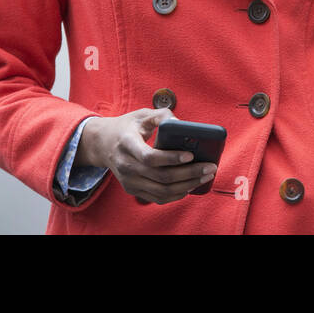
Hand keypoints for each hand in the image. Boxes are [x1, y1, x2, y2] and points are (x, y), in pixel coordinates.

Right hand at [78, 108, 216, 204]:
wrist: (103, 144)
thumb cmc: (127, 127)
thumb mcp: (141, 114)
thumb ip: (161, 115)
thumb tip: (182, 124)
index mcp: (126, 144)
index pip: (149, 157)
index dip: (171, 158)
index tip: (190, 155)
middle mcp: (126, 165)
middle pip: (161, 177)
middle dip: (189, 173)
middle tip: (210, 167)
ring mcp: (128, 181)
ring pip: (161, 191)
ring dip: (187, 186)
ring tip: (205, 177)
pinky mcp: (132, 189)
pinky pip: (157, 198)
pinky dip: (176, 195)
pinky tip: (190, 186)